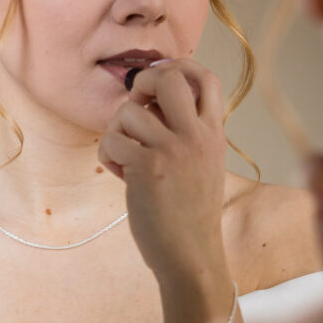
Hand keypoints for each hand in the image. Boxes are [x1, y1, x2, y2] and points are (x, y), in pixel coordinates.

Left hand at [99, 58, 228, 281]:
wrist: (191, 256)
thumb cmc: (190, 214)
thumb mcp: (203, 164)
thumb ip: (186, 131)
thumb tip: (148, 100)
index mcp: (214, 133)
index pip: (206, 77)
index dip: (178, 67)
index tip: (158, 81)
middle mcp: (197, 136)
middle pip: (168, 78)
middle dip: (142, 84)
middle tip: (135, 107)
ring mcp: (172, 150)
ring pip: (128, 112)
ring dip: (117, 132)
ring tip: (126, 156)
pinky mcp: (147, 168)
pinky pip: (112, 141)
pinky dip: (109, 156)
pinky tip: (122, 175)